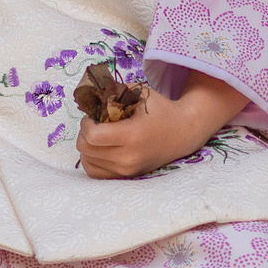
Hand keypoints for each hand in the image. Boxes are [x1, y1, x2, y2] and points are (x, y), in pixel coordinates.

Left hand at [77, 70, 246, 178]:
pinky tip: (101, 148)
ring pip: (87, 160)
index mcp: (132, 135)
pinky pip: (94, 171)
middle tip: (97, 123)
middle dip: (85, 132)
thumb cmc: (159, 110)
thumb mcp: (139, 93)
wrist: (181, 134)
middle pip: (85, 148)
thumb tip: (89, 96)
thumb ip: (113, 91)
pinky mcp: (126, 177)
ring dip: (88, 145)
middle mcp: (128, 158)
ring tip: (101, 135)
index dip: (87, 122)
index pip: (92, 135)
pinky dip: (92, 158)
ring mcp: (127, 170)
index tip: (94, 115)